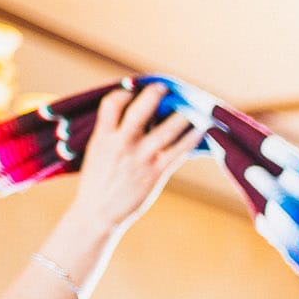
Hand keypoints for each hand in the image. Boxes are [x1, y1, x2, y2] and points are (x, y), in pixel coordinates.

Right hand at [68, 83, 201, 236]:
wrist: (98, 211)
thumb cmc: (98, 180)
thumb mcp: (97, 151)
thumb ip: (112, 132)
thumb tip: (136, 115)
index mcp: (102, 135)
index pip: (112, 103)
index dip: (124, 92)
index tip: (134, 88)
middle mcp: (122, 143)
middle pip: (141, 109)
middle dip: (155, 94)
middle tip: (165, 87)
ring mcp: (141, 157)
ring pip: (167, 128)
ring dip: (182, 115)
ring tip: (190, 107)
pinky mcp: (156, 172)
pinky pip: (179, 150)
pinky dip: (192, 138)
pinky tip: (200, 130)